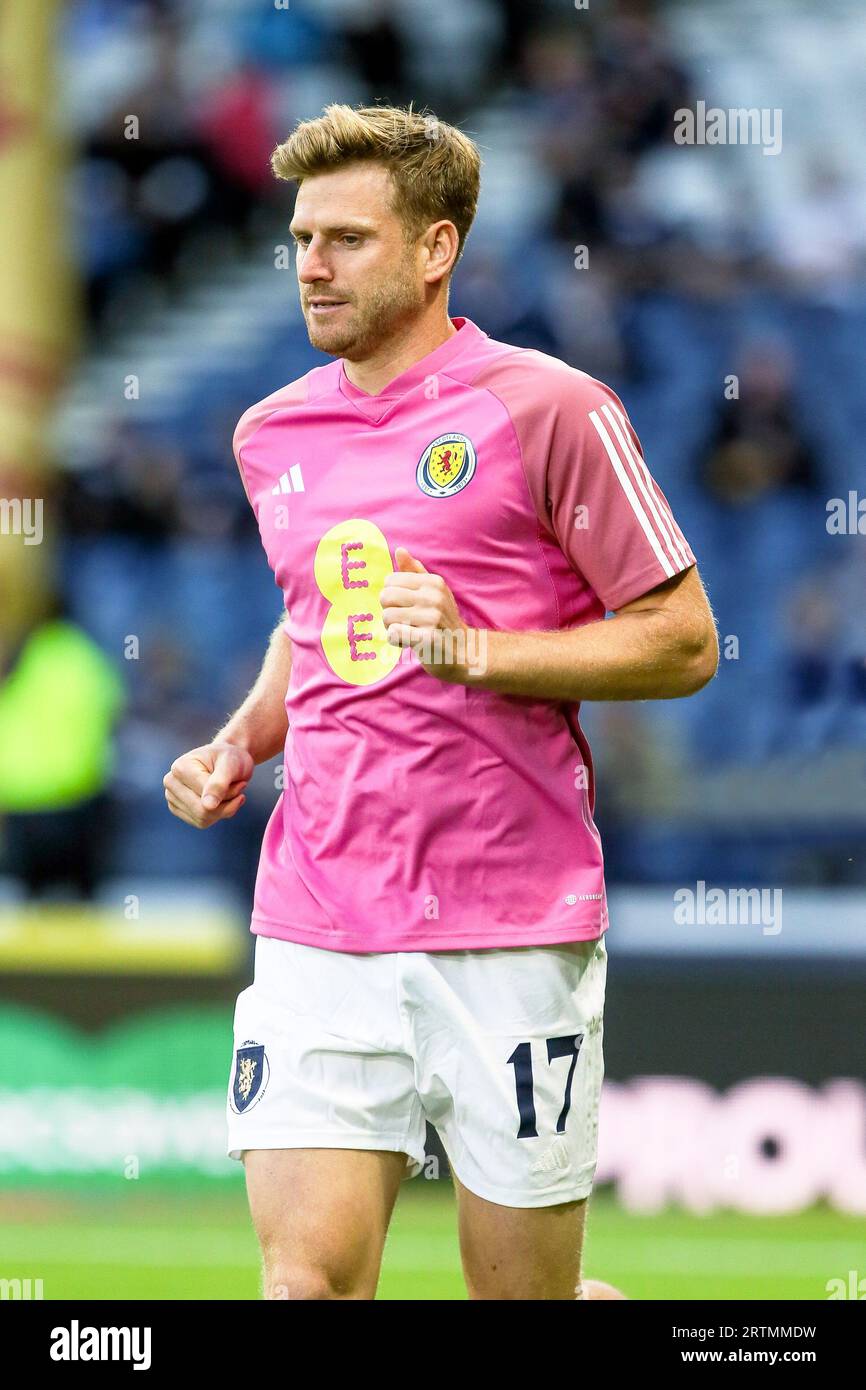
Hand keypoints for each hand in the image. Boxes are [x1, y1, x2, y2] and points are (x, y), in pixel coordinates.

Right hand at [163, 741, 254, 827]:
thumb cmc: (230, 758)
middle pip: (202, 812)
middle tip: (239, 788)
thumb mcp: (230, 765)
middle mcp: (171, 783)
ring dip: (224, 809)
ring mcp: (172, 797)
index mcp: (180, 768)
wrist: (228, 758)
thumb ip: (219, 784)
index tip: (242, 783)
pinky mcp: (178, 808)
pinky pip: (201, 822)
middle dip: (227, 804)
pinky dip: (217, 815)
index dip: (229, 794)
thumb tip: (207, 806)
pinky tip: (222, 800)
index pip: (206, 797)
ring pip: (202, 820)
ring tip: (230, 792)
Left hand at [380, 547, 473, 681]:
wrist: (464, 653)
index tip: (407, 608)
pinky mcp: (428, 638)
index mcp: (434, 582)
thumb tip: (400, 550)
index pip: (390, 580)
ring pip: (387, 616)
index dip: (392, 597)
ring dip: (392, 629)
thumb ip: (414, 572)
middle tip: (405, 622)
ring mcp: (432, 617)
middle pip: (385, 597)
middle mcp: (434, 596)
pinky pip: (393, 634)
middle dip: (389, 612)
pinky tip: (410, 643)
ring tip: (410, 632)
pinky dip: (396, 641)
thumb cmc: (443, 622)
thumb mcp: (434, 593)